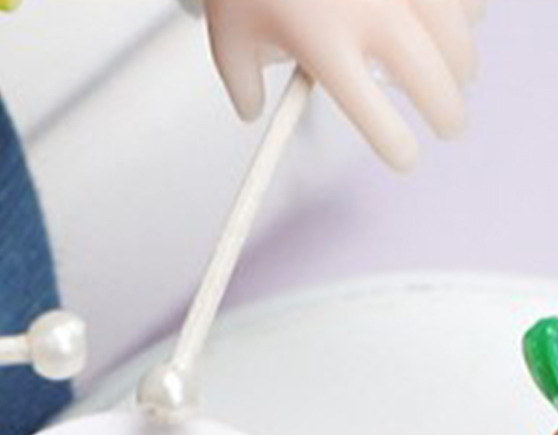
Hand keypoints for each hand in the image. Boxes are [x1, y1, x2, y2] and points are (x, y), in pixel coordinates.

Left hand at [204, 0, 482, 169]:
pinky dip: (467, 10)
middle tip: (450, 127)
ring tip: (460, 79)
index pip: (370, 113)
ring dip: (463, 62)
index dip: (394, 143)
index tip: (405, 159)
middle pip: (428, 76)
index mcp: (323, 43)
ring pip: (456, 29)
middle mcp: (369, 9)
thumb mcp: (229, 36)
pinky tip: (463, 23)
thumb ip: (242, 85)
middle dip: (447, 111)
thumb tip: (252, 112)